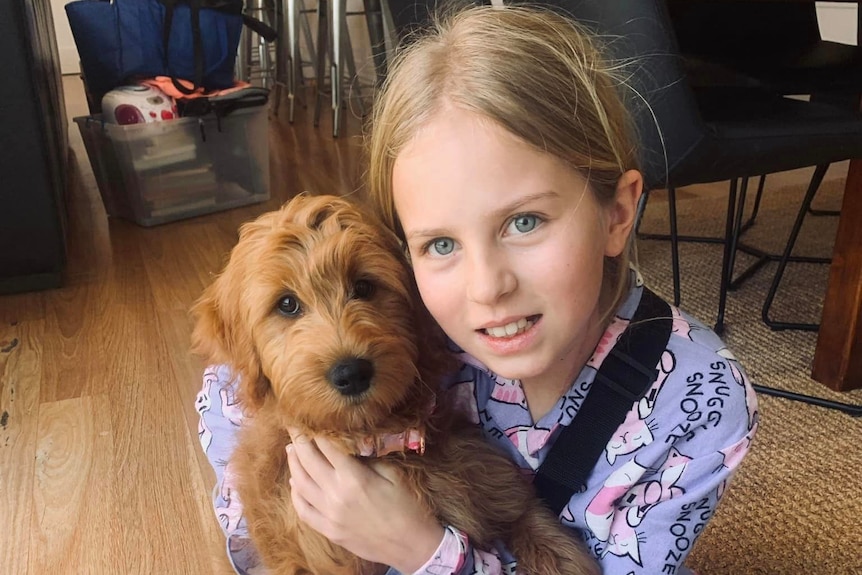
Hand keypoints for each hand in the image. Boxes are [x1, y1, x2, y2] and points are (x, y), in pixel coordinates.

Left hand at [286, 428, 444, 572]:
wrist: (411, 546)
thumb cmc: (407, 507)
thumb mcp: (392, 474)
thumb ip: (367, 459)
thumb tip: (348, 447)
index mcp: (354, 478)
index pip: (326, 447)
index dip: (316, 431)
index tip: (310, 420)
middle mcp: (336, 495)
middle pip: (308, 461)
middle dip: (299, 441)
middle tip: (294, 428)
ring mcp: (330, 515)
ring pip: (300, 484)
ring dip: (293, 464)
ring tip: (291, 449)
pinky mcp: (329, 531)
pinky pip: (303, 510)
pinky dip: (295, 494)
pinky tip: (294, 483)